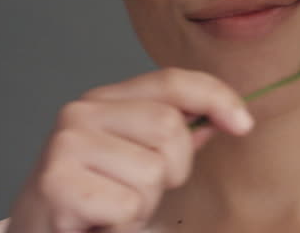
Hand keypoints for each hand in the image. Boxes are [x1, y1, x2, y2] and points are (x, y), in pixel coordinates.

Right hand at [4, 67, 253, 232]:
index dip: (215, 97)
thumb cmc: (92, 200)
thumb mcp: (136, 160)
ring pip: (152, 172)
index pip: (172, 81)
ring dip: (143, 204)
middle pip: (170, 128)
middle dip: (171, 171)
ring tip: (112, 208)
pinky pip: (128, 204)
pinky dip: (123, 224)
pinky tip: (97, 223)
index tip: (243, 124)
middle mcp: (82, 112)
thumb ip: (175, 137)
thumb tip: (220, 118)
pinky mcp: (56, 182)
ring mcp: (66, 144)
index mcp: (105, 100)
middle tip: (137, 192)